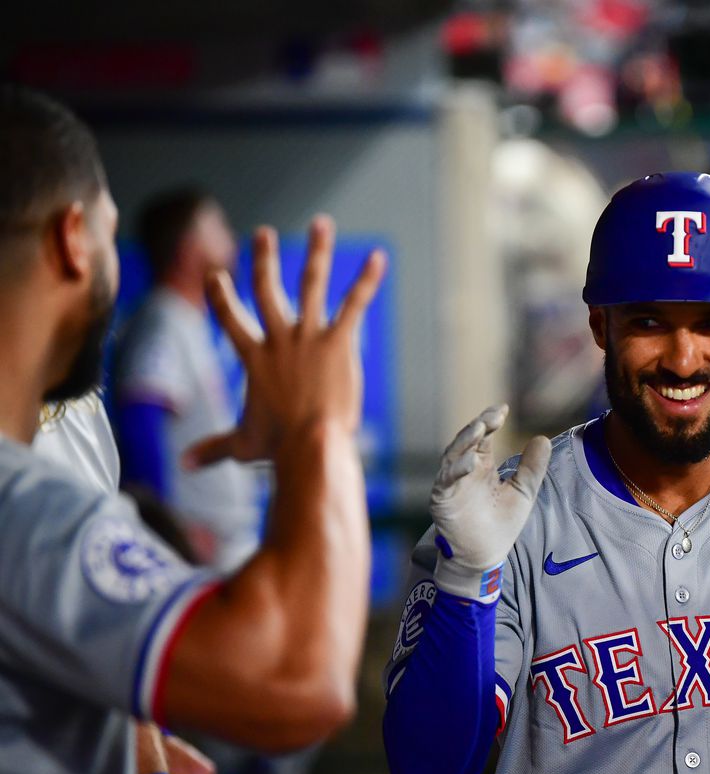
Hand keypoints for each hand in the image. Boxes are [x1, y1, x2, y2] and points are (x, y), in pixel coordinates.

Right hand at [185, 217, 384, 467]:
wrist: (309, 444)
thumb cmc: (278, 447)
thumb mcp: (242, 445)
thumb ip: (213, 449)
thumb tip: (183, 466)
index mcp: (254, 358)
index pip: (230, 318)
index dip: (220, 296)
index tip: (215, 275)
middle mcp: (278, 339)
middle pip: (266, 289)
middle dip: (263, 259)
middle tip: (263, 233)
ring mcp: (308, 337)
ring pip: (311, 283)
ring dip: (317, 251)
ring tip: (322, 224)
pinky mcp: (339, 342)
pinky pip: (354, 304)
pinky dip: (367, 280)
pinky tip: (379, 258)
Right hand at [428, 404, 550, 600]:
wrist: (485, 555)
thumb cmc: (501, 524)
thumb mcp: (523, 491)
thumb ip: (532, 467)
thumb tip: (543, 438)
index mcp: (480, 465)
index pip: (482, 436)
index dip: (489, 421)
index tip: (503, 408)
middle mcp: (463, 470)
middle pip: (467, 440)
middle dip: (478, 425)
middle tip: (494, 415)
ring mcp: (451, 483)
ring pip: (453, 455)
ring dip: (465, 441)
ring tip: (479, 428)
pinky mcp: (443, 499)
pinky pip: (446, 480)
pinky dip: (457, 469)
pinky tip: (471, 461)